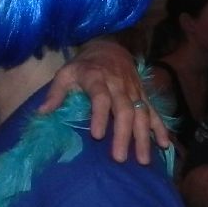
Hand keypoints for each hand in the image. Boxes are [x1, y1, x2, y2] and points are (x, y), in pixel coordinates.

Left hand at [37, 37, 170, 162]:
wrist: (110, 46)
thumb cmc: (84, 65)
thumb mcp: (66, 73)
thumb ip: (55, 93)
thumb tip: (42, 113)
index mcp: (97, 79)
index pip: (100, 97)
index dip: (100, 116)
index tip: (97, 136)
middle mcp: (118, 85)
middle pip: (124, 110)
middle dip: (124, 135)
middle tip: (120, 158)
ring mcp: (133, 90)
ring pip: (141, 114)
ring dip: (144, 137)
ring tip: (143, 160)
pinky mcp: (143, 95)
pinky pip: (154, 111)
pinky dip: (161, 128)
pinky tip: (165, 144)